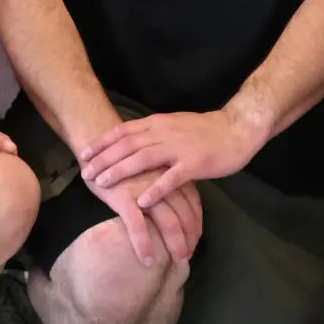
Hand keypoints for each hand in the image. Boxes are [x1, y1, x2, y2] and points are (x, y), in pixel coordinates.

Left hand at [77, 104, 264, 209]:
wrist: (239, 128)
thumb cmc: (207, 130)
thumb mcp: (175, 125)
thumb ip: (155, 133)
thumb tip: (132, 142)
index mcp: (159, 123)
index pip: (124, 131)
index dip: (102, 142)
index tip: (83, 153)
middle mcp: (165, 133)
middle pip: (128, 144)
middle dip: (104, 159)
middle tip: (85, 173)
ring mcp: (180, 148)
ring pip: (144, 158)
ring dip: (121, 171)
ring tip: (103, 184)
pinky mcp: (195, 163)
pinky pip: (172, 177)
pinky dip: (155, 189)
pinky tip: (142, 201)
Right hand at [87, 159, 202, 267]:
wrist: (96, 144)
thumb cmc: (124, 161)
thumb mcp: (151, 168)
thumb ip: (165, 183)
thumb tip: (177, 207)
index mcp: (170, 173)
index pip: (193, 201)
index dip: (196, 222)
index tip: (196, 239)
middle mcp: (162, 181)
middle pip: (185, 214)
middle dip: (190, 237)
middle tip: (189, 255)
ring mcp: (145, 190)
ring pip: (167, 221)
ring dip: (174, 244)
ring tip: (179, 261)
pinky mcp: (124, 197)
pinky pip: (137, 225)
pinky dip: (143, 244)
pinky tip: (147, 260)